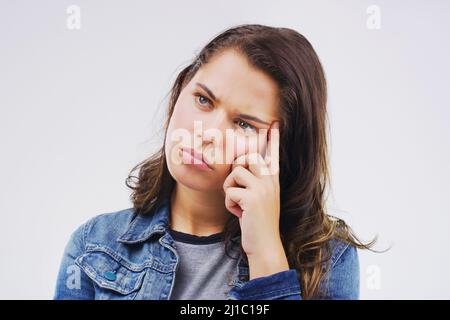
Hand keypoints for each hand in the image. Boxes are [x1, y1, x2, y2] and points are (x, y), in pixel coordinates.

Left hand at [223, 121, 288, 278]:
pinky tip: (239, 213)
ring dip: (230, 188)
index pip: (272, 155)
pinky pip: (230, 191)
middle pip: (248, 157)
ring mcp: (263, 189)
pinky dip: (229, 203)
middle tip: (238, 188)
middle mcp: (271, 182)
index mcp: (273, 181)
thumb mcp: (261, 199)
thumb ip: (255, 183)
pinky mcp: (252, 198)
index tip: (274, 124)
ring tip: (238, 203)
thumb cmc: (257, 222)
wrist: (264, 245)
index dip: (273, 139)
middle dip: (236, 169)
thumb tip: (240, 168)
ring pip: (236, 172)